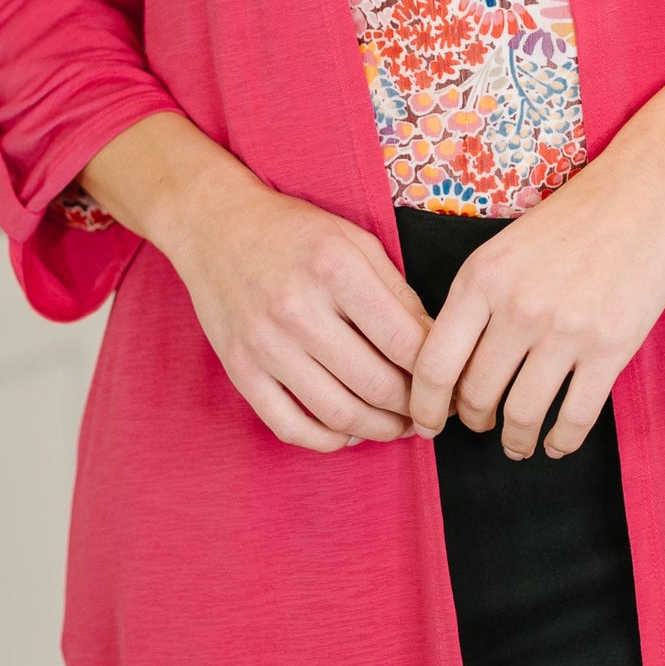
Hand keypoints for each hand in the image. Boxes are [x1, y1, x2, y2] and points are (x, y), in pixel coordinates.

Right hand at [79, 115, 429, 453]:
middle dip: (415, 409)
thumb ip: (397, 292)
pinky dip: (328, 440)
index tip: (451, 384)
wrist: (214, 225)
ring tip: (399, 426)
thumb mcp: (355, 240)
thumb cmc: (293, 231)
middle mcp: (298, 309)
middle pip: (377, 385)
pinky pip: (290, 426)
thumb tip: (435, 347)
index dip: (438, 373)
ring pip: (339, 414)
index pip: (405, 342)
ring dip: (380, 431)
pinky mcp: (240, 369)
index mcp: (334, 269)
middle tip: (431, 414)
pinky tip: (349, 431)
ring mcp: (265, 344)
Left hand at [406, 157, 664, 458]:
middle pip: (476, 394)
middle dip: (473, 421)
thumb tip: (452, 366)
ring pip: (522, 413)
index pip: (434, 364)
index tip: (425, 424)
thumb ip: (476, 302)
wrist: (642, 194)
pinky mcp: (610, 347)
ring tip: (517, 443)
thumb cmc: (571, 220)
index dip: (425, 406)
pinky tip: (557, 442)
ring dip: (515, 439)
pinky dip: (561, 441)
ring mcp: (565, 330)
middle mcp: (517, 307)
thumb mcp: (503, 249)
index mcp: (481, 279)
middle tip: (479, 425)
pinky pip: (575, 416)